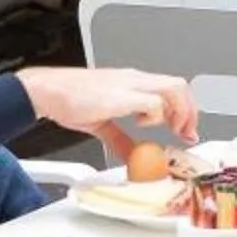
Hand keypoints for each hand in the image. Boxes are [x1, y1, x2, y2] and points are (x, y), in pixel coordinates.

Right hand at [19, 66, 199, 161]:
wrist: (47, 91)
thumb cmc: (68, 98)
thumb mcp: (102, 122)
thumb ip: (120, 139)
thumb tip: (133, 156)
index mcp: (132, 82)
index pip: (172, 87)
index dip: (186, 109)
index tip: (186, 130)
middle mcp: (135, 79)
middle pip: (180, 85)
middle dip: (190, 112)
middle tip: (186, 133)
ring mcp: (129, 84)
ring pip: (173, 89)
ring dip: (179, 113)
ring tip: (172, 130)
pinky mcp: (120, 95)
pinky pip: (152, 103)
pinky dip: (154, 117)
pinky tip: (141, 124)